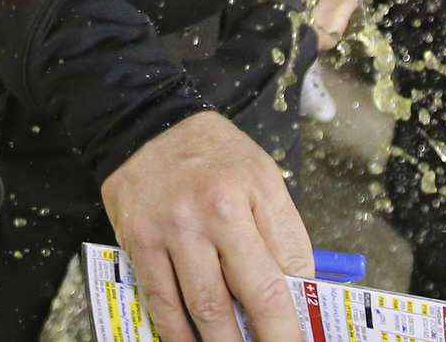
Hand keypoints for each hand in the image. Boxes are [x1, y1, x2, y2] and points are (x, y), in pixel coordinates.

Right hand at [101, 112, 312, 341]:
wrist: (146, 126)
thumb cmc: (211, 155)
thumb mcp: (262, 174)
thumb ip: (282, 231)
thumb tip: (298, 292)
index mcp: (253, 191)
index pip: (291, 266)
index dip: (303, 312)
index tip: (305, 336)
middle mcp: (214, 210)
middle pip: (255, 294)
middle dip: (274, 338)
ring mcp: (173, 228)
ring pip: (206, 307)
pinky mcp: (140, 241)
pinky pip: (162, 301)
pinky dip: (179, 334)